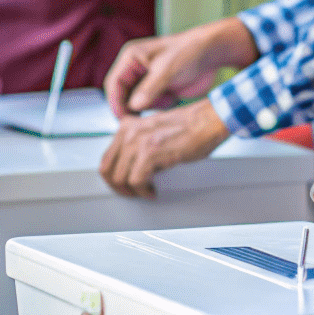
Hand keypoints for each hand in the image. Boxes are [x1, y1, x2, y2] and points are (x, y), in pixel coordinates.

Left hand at [98, 99, 228, 197]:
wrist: (207, 121)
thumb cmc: (189, 126)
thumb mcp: (153, 130)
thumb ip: (137, 143)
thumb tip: (131, 166)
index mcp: (127, 125)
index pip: (106, 157)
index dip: (113, 177)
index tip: (123, 184)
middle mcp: (129, 132)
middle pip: (107, 169)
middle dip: (117, 187)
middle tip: (130, 193)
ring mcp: (138, 142)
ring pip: (119, 178)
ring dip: (131, 191)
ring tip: (144, 193)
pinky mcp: (150, 153)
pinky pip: (136, 181)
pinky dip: (143, 191)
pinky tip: (152, 191)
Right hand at [103, 18, 258, 115]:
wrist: (212, 53)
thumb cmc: (189, 52)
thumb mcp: (167, 70)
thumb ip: (149, 89)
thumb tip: (133, 106)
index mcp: (131, 57)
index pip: (114, 83)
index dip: (116, 102)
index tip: (124, 118)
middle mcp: (135, 70)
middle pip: (122, 96)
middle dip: (132, 108)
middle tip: (142, 121)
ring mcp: (147, 82)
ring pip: (135, 104)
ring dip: (147, 109)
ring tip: (163, 104)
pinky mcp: (158, 92)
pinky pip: (150, 107)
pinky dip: (157, 110)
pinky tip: (170, 102)